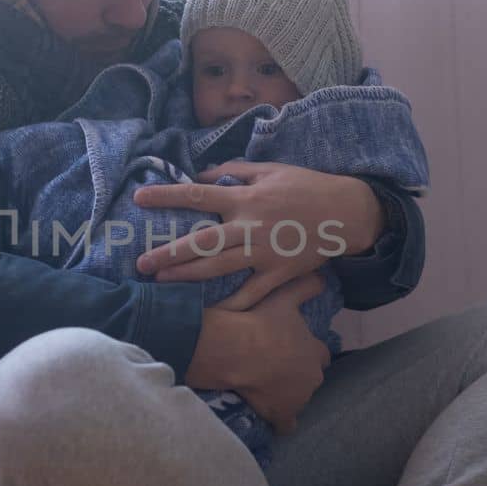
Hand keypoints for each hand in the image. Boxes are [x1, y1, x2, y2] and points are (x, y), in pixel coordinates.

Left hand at [133, 162, 382, 309]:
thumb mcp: (271, 170)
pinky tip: (209, 315)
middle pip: (202, 242)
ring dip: (187, 276)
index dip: (167, 196)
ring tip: (161, 282)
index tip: (140, 198)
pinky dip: (231, 306)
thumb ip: (235, 171)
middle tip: (140, 264)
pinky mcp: (279, 273)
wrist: (347, 212)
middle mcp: (251, 227)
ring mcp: (265, 253)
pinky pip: (251, 294)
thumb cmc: (307, 186)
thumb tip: (203, 174)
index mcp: (246, 198)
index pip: (198, 195)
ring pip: (219, 268)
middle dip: (169, 253)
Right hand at [185, 273, 331, 433]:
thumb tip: (323, 277)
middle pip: (311, 378)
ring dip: (289, 394)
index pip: (320, 355)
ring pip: (299, 399)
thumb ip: (305, 288)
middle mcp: (311, 378)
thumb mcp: (284, 299)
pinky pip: (287, 425)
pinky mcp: (281, 414)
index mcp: (314, 352)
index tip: (293, 349)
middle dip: (299, 374)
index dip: (307, 351)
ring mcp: (297, 399)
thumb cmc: (260, 323)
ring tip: (268, 387)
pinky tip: (274, 420)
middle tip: (278, 367)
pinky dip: (282, 423)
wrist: (234, 351)